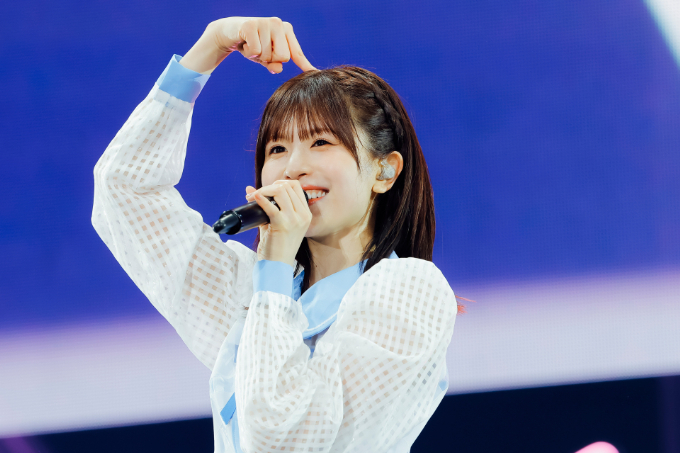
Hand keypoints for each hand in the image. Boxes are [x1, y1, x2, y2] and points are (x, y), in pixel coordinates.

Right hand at [180, 17, 315, 74]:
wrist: (228, 32)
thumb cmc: (251, 45)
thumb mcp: (265, 58)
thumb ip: (274, 64)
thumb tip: (279, 69)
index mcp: (286, 30)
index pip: (296, 52)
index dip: (304, 64)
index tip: (314, 72)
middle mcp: (278, 23)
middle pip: (283, 57)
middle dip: (269, 60)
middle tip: (260, 50)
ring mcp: (265, 22)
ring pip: (267, 55)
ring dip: (257, 56)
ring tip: (251, 45)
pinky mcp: (251, 25)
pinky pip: (256, 51)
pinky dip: (249, 53)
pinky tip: (244, 43)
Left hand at [245, 180, 311, 267]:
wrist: (278, 266)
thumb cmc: (277, 247)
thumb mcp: (275, 223)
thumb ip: (266, 206)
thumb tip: (250, 189)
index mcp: (305, 214)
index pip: (296, 186)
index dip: (280, 183)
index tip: (267, 190)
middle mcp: (303, 215)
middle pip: (287, 186)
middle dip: (268, 186)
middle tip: (255, 195)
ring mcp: (295, 220)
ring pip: (280, 191)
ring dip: (263, 191)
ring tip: (252, 198)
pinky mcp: (283, 225)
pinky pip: (271, 206)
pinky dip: (261, 199)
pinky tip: (253, 198)